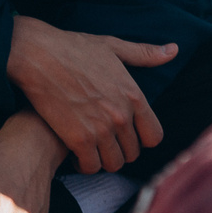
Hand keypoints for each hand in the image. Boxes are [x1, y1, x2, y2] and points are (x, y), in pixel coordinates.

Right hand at [5, 16, 175, 172]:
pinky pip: (90, 166)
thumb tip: (173, 50)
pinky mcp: (78, 139)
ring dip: (103, 160)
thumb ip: (144, 54)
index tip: (127, 136)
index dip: (141, 140)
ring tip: (92, 150)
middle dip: (120, 150)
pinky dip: (84, 164)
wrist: (38, 56)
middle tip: (105, 143)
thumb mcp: (113, 46)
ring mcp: (100, 129)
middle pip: (132, 153)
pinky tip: (76, 154)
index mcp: (134, 95)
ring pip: (113, 164)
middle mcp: (121, 115)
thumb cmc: (73, 48)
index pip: (154, 136)